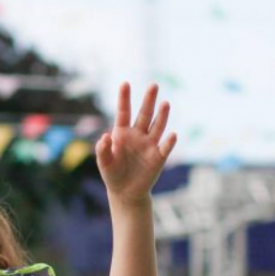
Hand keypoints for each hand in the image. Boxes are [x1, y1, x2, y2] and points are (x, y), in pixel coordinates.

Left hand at [95, 83, 176, 204]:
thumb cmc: (112, 174)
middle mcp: (137, 135)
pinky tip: (172, 135)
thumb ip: (102, 150)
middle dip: (148, 100)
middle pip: (144, 114)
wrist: (125, 192)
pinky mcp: (158, 157)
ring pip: (157, 126)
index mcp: (122, 134)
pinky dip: (169, 142)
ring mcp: (149, 145)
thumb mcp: (104, 163)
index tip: (125, 83)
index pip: (123, 112)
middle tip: (153, 85)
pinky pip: (165, 147)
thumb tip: (104, 137)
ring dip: (161, 116)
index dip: (124, 98)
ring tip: (165, 103)